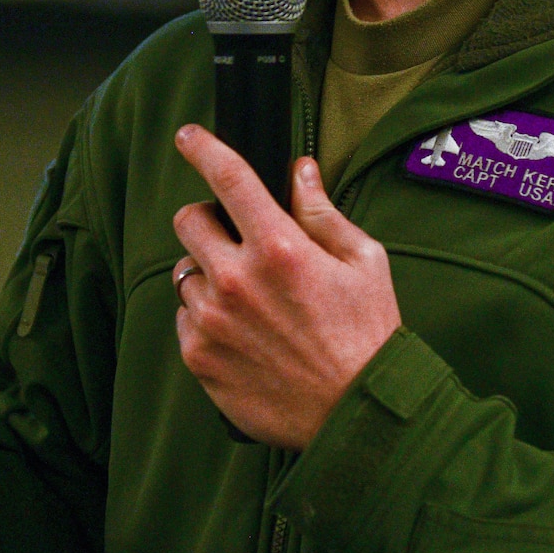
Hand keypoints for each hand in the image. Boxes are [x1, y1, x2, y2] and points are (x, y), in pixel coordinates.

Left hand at [172, 125, 401, 449]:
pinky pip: (185, 318)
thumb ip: (323, 212)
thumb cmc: (368, 336)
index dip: (203, 148)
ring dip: (208, 273)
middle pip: (188, 221)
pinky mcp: (199, 358)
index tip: (189, 136)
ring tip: (249, 297)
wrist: (355, 416)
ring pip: (185, 272)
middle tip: (236, 238)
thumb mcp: (364, 263)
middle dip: (208, 219)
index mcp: (280, 248)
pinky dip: (205, 317)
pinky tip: (243, 332)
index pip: (229, 178)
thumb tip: (300, 172)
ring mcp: (212, 321)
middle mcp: (237, 281)